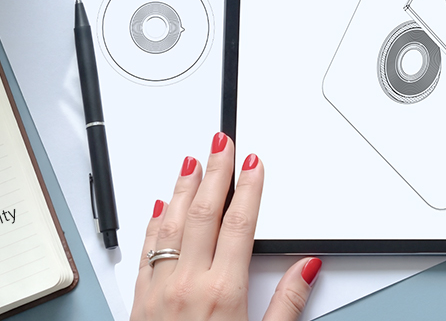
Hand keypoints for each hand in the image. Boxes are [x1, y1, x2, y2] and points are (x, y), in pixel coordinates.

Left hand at [131, 132, 320, 320]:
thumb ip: (287, 302)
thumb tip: (308, 266)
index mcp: (223, 293)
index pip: (239, 223)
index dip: (248, 187)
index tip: (253, 164)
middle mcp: (187, 285)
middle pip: (203, 214)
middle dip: (214, 173)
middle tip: (222, 143)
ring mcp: (158, 291)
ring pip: (169, 224)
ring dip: (182, 188)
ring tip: (192, 162)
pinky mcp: (137, 302)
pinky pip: (145, 250)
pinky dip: (154, 223)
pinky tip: (160, 206)